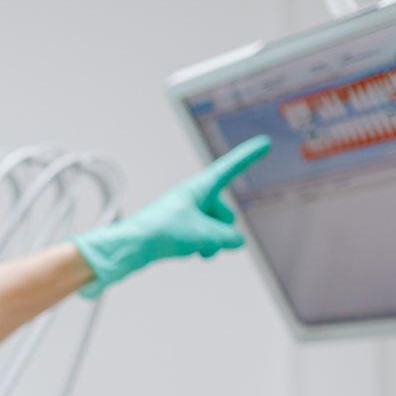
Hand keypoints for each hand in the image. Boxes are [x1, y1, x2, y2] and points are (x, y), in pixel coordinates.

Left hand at [73, 135, 271, 296]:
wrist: (131, 247)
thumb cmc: (161, 231)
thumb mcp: (204, 234)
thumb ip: (227, 237)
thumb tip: (236, 241)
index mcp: (198, 188)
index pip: (230, 169)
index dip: (248, 157)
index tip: (264, 144)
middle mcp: (193, 198)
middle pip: (225, 213)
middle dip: (222, 230)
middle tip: (205, 237)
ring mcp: (187, 214)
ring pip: (215, 230)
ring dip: (211, 242)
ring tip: (194, 247)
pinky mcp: (180, 229)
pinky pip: (204, 239)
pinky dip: (202, 247)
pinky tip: (190, 252)